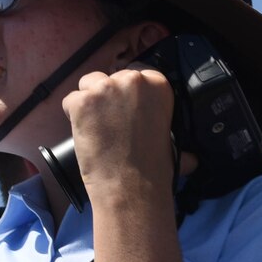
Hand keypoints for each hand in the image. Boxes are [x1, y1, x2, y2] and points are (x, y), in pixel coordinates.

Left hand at [64, 67, 178, 202]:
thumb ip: (168, 130)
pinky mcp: (82, 101)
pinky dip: (73, 117)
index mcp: (158, 84)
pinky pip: (70, 101)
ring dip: (89, 103)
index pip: (135, 73)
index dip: (127, 94)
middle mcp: (133, 80)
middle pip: (110, 77)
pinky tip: (86, 134)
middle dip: (108, 98)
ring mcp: (106, 88)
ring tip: (97, 129)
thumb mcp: (172, 142)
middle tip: (112, 125)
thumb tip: (191, 158)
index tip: (127, 111)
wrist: (131, 188)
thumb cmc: (153, 169)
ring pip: (88, 84)